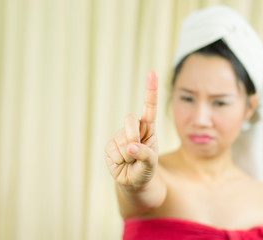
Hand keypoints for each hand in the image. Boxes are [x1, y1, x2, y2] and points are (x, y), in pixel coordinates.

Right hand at [105, 71, 158, 186]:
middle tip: (135, 151)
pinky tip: (121, 162)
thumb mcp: (151, 163)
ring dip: (127, 155)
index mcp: (148, 129)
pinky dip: (119, 160)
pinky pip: (113, 150)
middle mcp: (134, 129)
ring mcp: (120, 136)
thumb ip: (145, 155)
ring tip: (130, 161)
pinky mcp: (110, 146)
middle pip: (130, 120)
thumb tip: (130, 146)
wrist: (133, 181)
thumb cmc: (146, 169)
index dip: (150, 91)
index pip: (149, 108)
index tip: (152, 73)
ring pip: (122, 139)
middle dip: (133, 136)